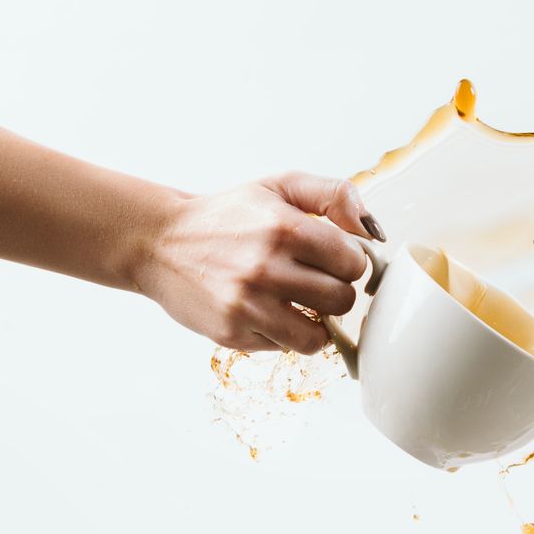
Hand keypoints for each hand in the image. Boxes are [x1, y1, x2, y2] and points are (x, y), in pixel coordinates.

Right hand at [133, 172, 383, 352]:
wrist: (160, 242)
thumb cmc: (229, 215)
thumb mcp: (280, 186)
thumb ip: (334, 195)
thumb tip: (374, 230)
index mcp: (285, 228)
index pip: (355, 262)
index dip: (350, 262)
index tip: (335, 259)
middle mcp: (266, 268)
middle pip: (343, 300)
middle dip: (336, 291)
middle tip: (316, 280)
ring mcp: (247, 306)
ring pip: (318, 335)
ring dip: (316, 321)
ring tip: (300, 302)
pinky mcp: (231, 334)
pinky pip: (285, 347)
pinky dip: (286, 335)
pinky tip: (270, 312)